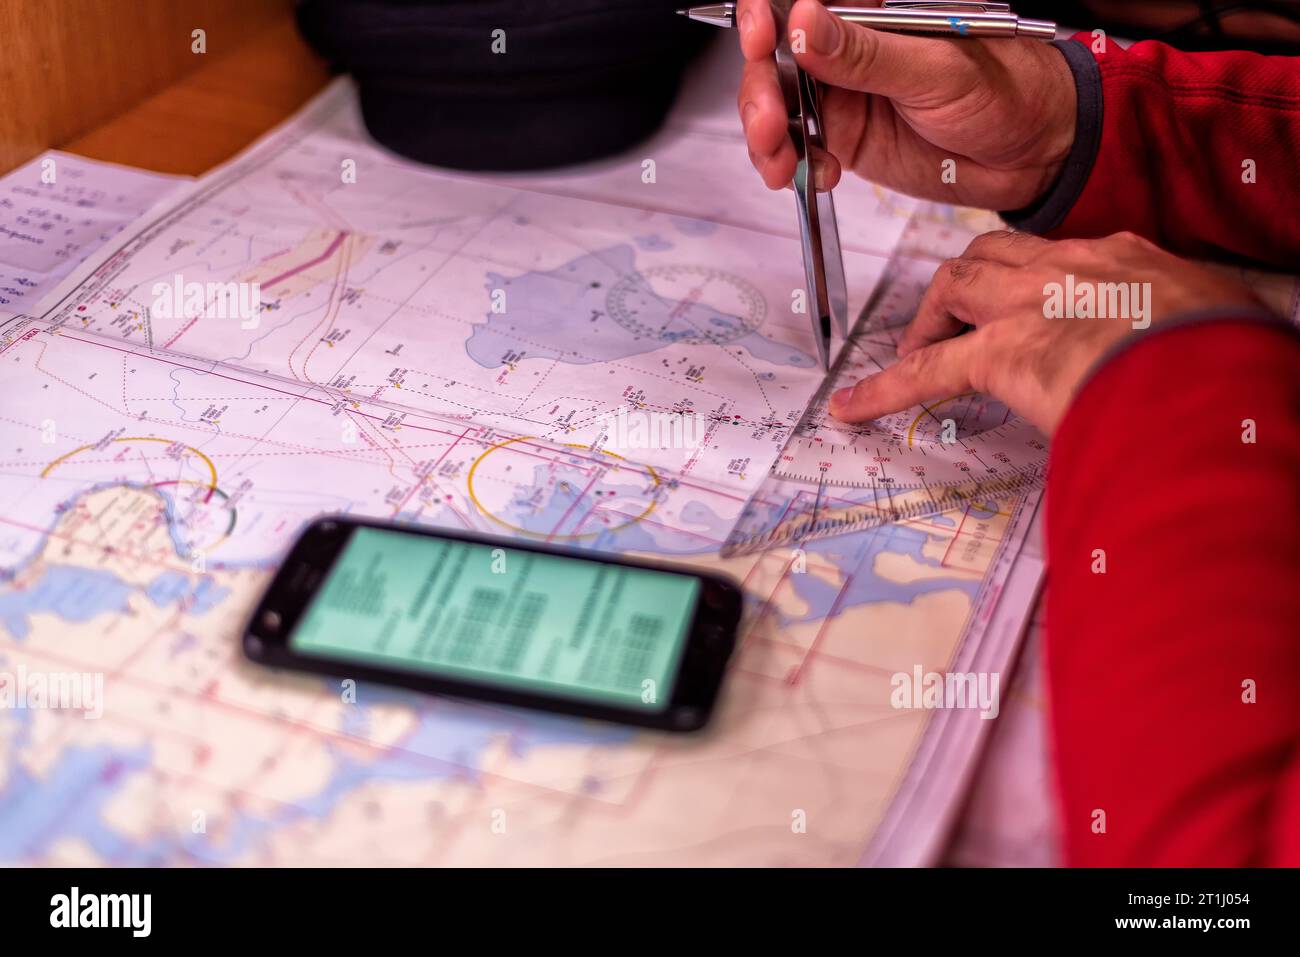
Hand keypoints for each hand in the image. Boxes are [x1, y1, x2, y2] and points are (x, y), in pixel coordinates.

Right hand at [737, 0, 1077, 208]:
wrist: (1032, 155)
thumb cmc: (1005, 92)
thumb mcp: (935, 68)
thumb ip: (865, 52)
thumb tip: (803, 23)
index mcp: (870, 12)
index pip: (800, 3)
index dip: (766, 17)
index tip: (759, 38)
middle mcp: (846, 50)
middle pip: (773, 59)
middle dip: (759, 90)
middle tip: (768, 124)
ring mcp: (842, 95)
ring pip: (776, 106)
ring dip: (766, 136)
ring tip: (780, 161)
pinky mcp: (844, 138)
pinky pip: (797, 149)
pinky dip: (791, 166)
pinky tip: (813, 175)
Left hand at [828, 231, 1267, 434]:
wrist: (1213, 370)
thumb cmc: (1226, 358)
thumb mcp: (1215, 330)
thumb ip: (1179, 335)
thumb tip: (1178, 371)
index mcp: (1126, 261)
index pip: (1063, 258)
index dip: (1034, 283)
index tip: (1029, 308)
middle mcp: (1071, 268)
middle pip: (996, 254)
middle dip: (967, 285)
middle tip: (954, 327)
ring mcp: (1030, 304)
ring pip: (956, 287)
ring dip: (929, 321)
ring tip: (910, 357)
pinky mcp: (1001, 353)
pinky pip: (927, 370)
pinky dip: (885, 389)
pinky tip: (853, 409)